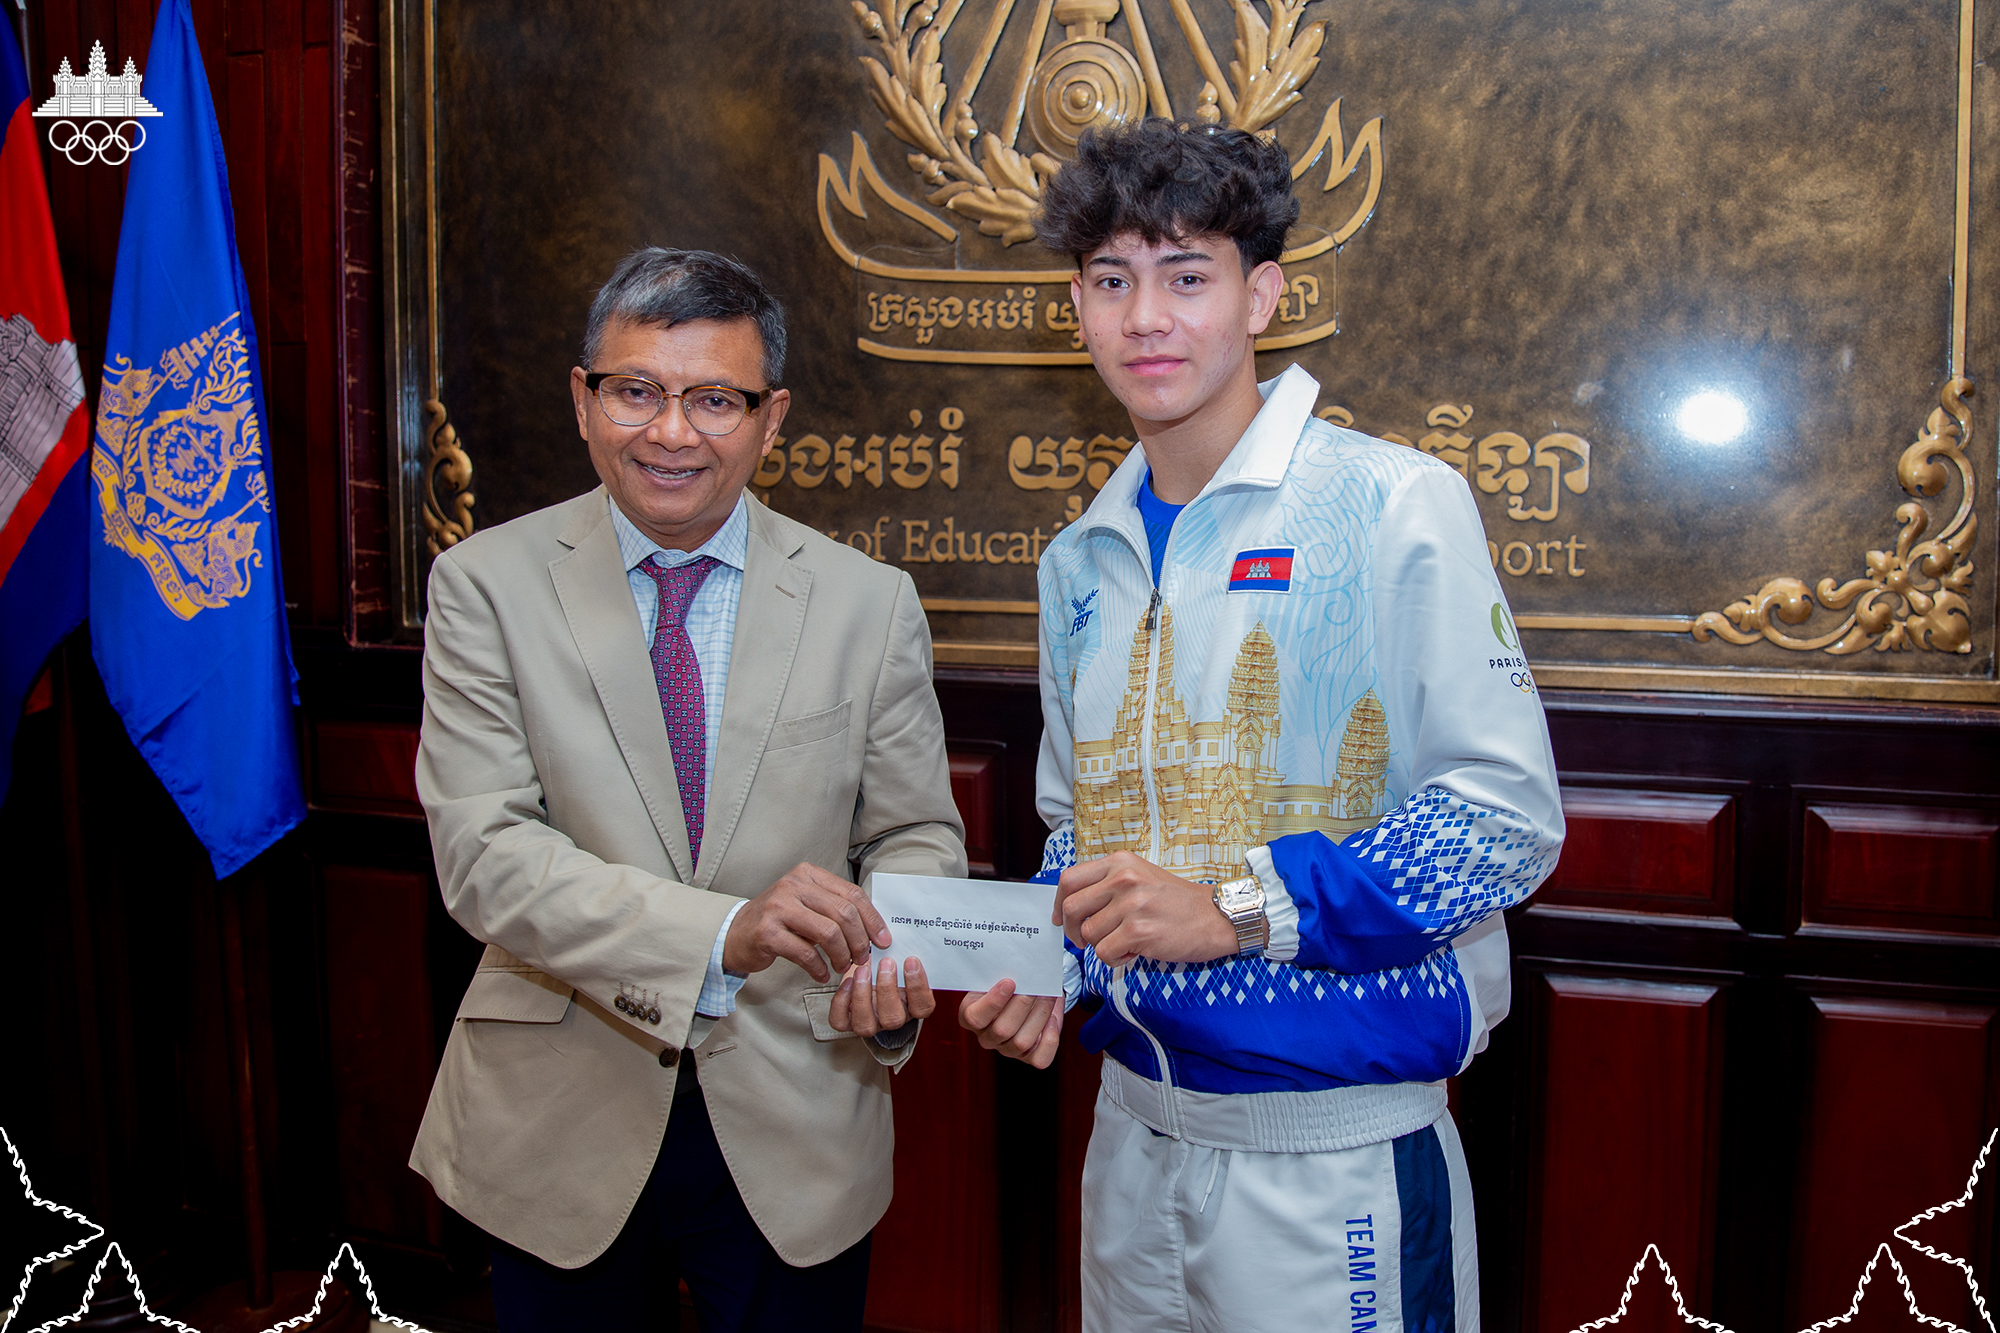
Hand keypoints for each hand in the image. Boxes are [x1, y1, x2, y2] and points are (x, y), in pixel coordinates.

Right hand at [724, 863, 889, 981]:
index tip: (883, 940)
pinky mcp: (768, 932)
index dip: (872, 919)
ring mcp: (779, 907)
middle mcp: (793, 885)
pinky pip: (806, 953)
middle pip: (844, 913)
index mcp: (808, 874)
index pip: (851, 893)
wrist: (735, 933)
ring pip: (828, 932)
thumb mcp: (807, 904)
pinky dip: (819, 968)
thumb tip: (874, 931)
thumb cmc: (779, 920)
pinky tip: (821, 974)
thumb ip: (835, 909)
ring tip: (842, 967)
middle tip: (862, 959)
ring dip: (842, 955)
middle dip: (859, 941)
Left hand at [829, 956, 934, 1037]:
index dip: (918, 986)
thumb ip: (905, 952)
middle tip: (886, 962)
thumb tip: (909, 934)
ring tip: (862, 970)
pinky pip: (841, 1021)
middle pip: (893, 1019)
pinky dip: (842, 1001)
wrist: (865, 968)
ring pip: (866, 1025)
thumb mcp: (899, 956)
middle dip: (888, 989)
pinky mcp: (846, 1021)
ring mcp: (869, 1022)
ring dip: (863, 996)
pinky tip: (846, 981)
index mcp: (911, 1005)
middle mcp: (891, 1017)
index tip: (911, 961)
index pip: (923, 1007)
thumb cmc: (885, 961)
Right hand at [958, 980, 1062, 1067]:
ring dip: (1039, 1016)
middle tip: (1036, 986)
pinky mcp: (1029, 1057)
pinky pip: (1040, 1058)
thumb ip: (1002, 972)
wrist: (1028, 992)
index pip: (974, 1018)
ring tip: (1048, 996)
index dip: (993, 1002)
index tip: (1010, 982)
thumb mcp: (999, 974)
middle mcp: (987, 1037)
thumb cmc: (1011, 981)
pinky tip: (1052, 1019)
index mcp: (971, 1016)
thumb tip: (1016, 966)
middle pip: (1002, 1030)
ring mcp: (1008, 1049)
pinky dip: (1049, 1039)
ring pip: (1022, 1042)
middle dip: (1022, 1005)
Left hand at [1054, 852, 1236, 966]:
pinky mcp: (1138, 931)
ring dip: (1102, 946)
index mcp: (1120, 863)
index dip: (1059, 903)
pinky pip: (1104, 953)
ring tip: (1125, 943)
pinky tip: (1133, 952)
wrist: (1215, 917)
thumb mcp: (1141, 876)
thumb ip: (1108, 884)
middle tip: (1084, 941)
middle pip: (1072, 908)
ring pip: (1088, 934)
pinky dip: (1115, 960)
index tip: (1061, 918)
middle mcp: (1122, 879)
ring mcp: (1130, 905)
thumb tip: (1072, 905)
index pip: (1069, 879)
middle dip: (1072, 931)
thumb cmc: (1177, 902)